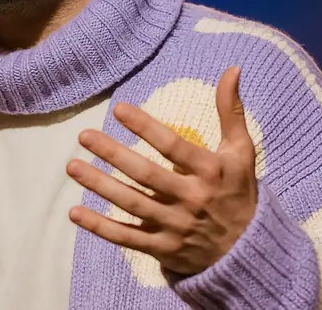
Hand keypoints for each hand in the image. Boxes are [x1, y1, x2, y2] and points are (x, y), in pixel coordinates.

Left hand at [67, 66, 256, 275]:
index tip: (118, 109)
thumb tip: (232, 69)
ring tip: (72, 167)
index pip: (173, 146)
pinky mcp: (163, 249)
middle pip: (146, 175)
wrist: (249, 251)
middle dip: (113, 154)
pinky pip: (127, 238)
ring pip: (132, 204)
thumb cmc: (239, 192)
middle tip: (84, 135)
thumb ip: (231, 111)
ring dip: (100, 186)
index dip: (146, 127)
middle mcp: (191, 198)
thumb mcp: (241, 152)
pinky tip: (75, 212)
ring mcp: (175, 226)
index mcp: (209, 171)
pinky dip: (101, 227)